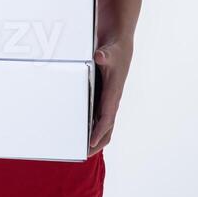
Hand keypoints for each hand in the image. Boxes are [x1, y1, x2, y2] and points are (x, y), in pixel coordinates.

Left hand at [89, 37, 133, 154]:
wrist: (119, 43)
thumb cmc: (116, 50)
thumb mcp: (109, 51)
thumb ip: (105, 55)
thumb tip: (100, 56)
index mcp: (113, 94)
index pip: (107, 119)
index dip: (98, 132)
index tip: (89, 144)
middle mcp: (111, 100)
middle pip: (105, 129)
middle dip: (95, 143)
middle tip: (81, 153)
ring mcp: (106, 99)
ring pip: (101, 125)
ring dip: (92, 137)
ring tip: (78, 147)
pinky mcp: (101, 95)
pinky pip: (96, 115)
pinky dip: (89, 125)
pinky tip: (77, 128)